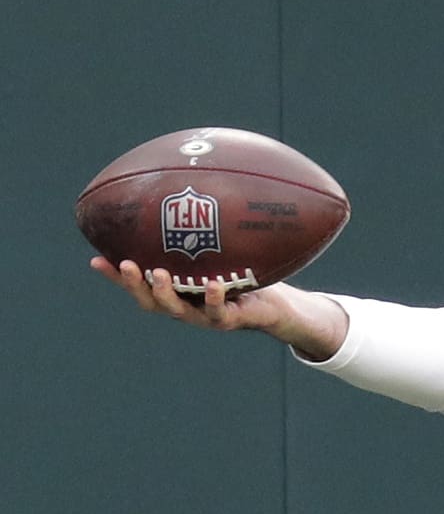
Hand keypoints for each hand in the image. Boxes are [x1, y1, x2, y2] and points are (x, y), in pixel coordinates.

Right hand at [89, 257, 345, 356]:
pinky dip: (214, 298)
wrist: (276, 303)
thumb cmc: (243, 273)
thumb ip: (203, 233)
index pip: (139, 283)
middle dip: (133, 283)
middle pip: (149, 300)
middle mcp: (185, 305)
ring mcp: (205, 315)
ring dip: (164, 293)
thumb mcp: (221, 250)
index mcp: (176, 290)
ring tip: (157, 274)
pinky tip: (212, 285)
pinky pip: (219, 311)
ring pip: (177, 310)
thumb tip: (188, 193)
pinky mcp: (229, 320)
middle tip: (124, 263)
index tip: (96, 258)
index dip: (116, 275)